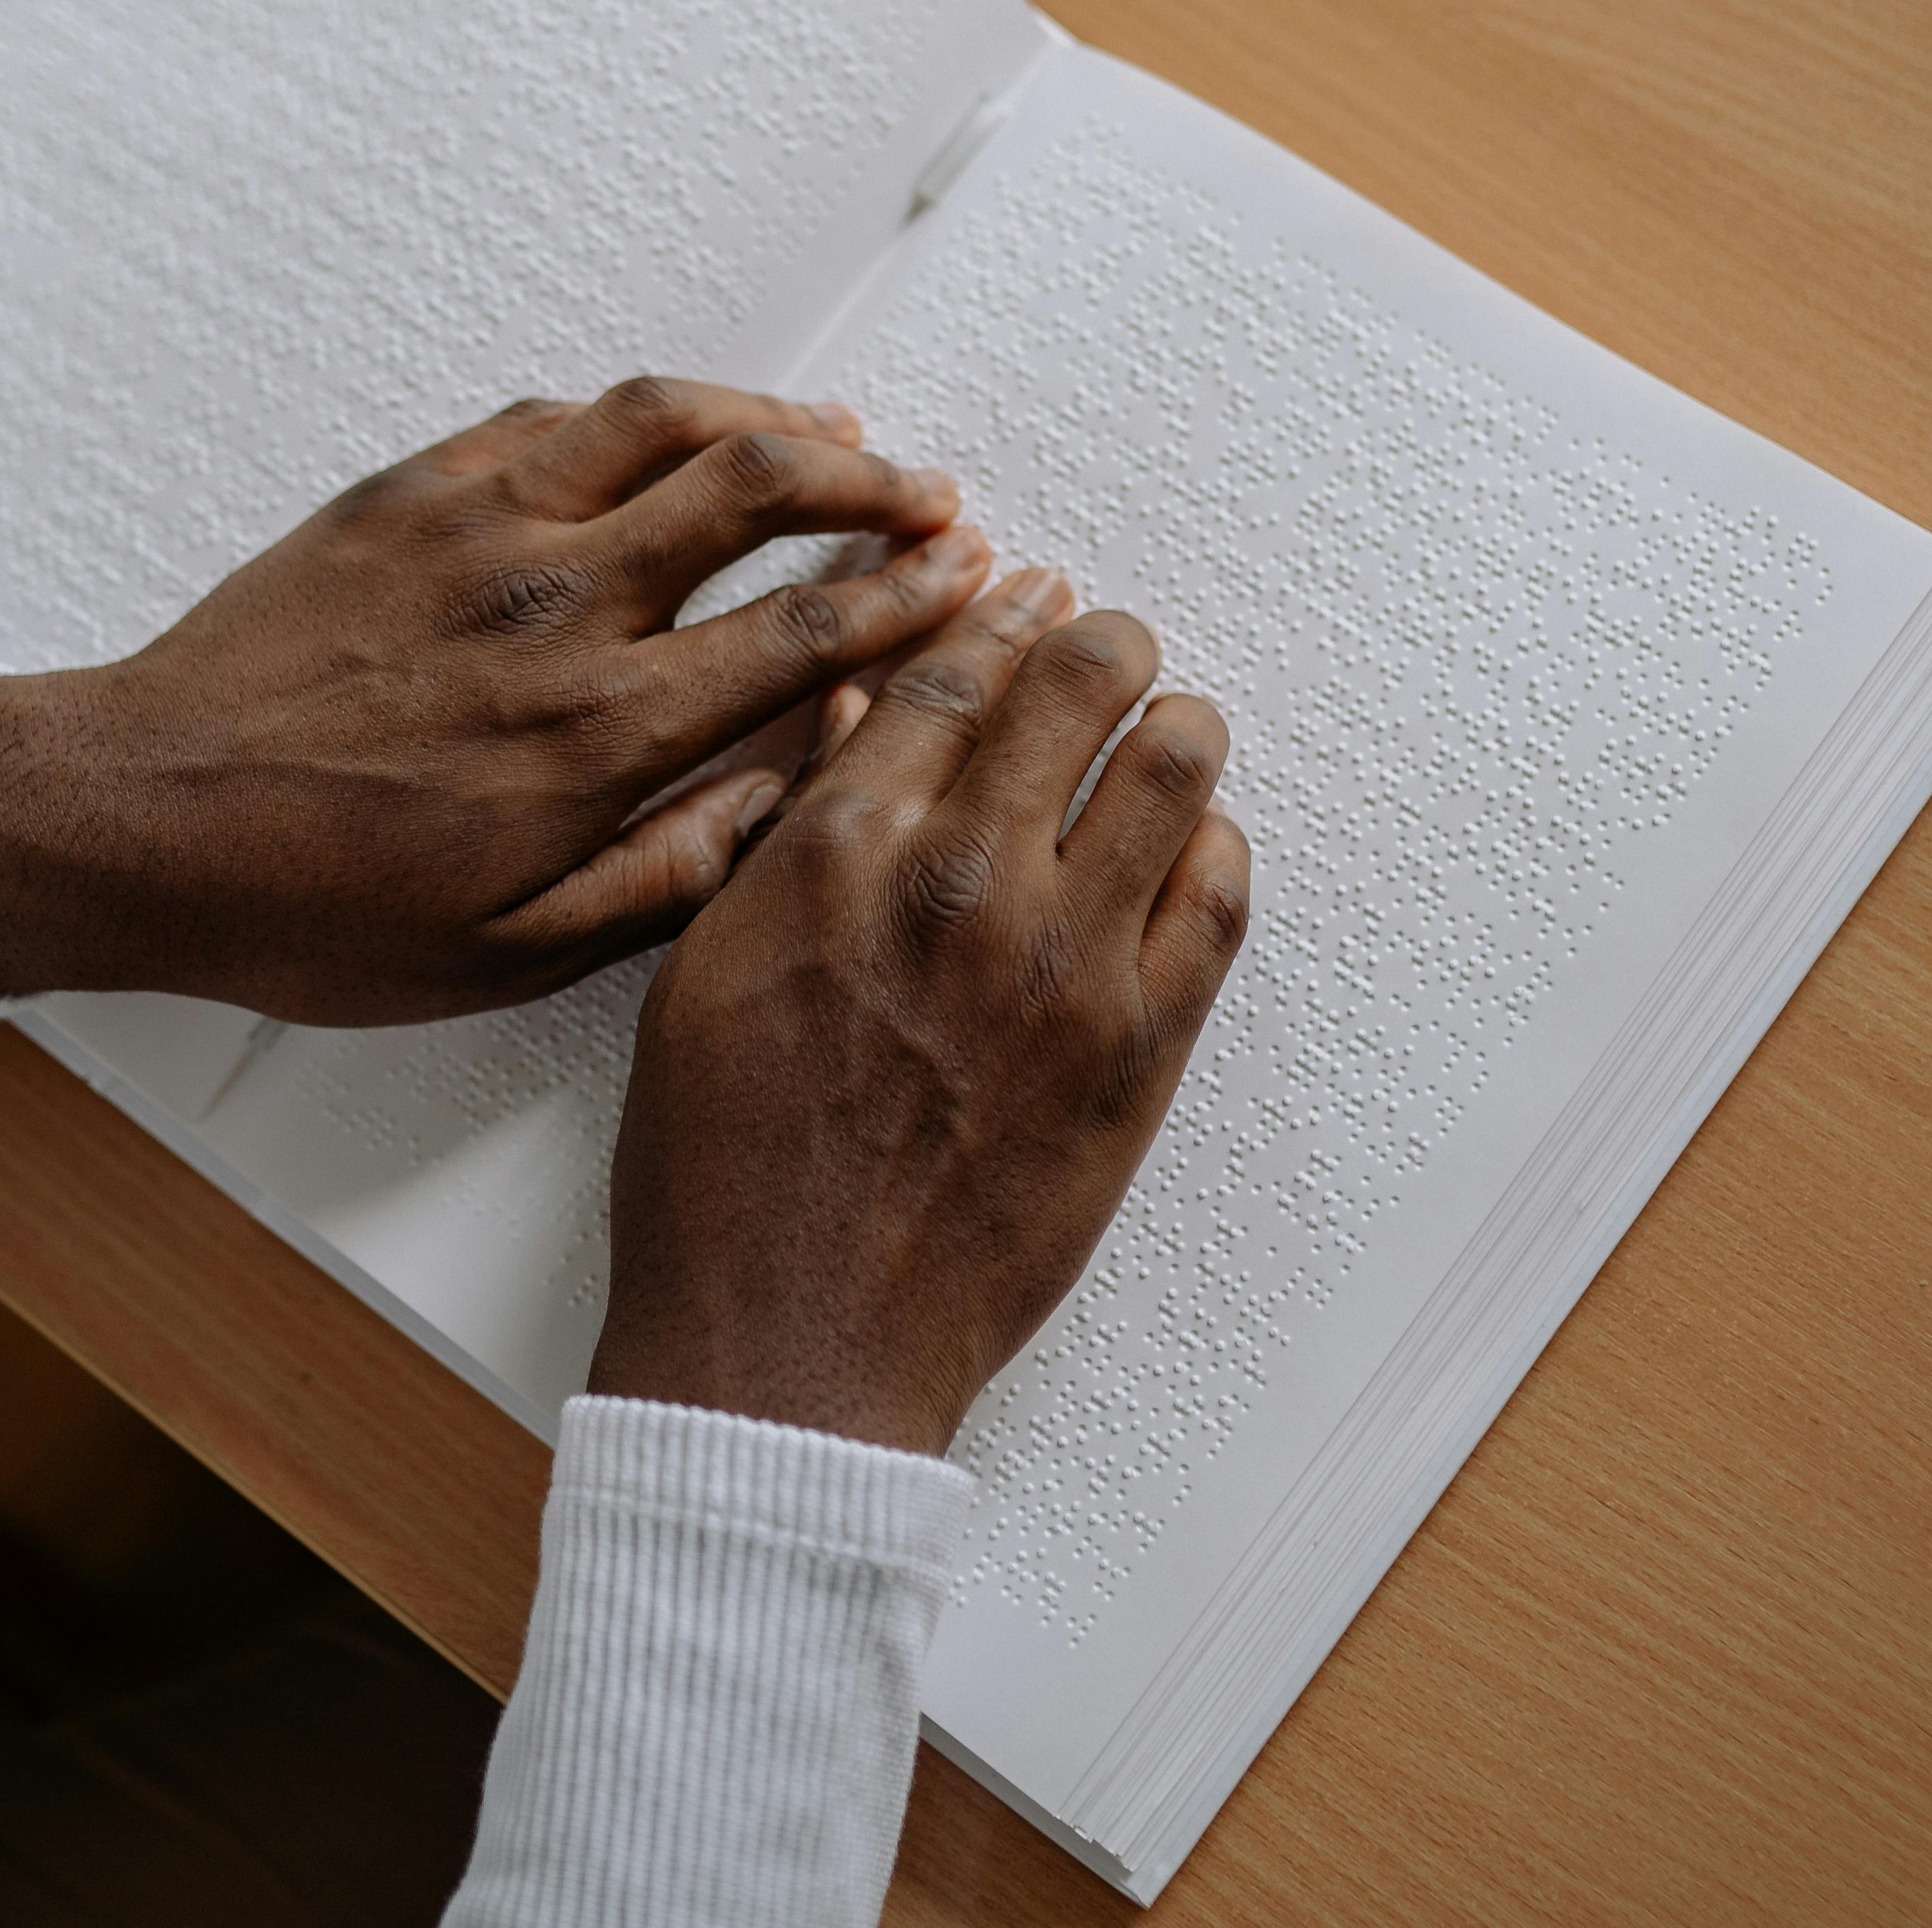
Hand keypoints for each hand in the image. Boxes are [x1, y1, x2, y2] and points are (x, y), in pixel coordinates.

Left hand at [0, 378, 995, 1024]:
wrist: (137, 820)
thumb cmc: (310, 904)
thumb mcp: (508, 953)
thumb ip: (669, 875)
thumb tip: (786, 800)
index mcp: (594, 730)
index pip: (803, 630)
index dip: (910, 597)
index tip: (970, 581)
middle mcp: (552, 606)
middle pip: (759, 487)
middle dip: (874, 481)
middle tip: (933, 499)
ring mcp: (477, 528)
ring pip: (665, 420)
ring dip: (772, 415)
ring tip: (839, 430)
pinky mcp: (408, 491)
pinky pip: (556, 415)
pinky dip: (643, 411)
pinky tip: (678, 429)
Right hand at [585, 573, 1253, 1454]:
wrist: (791, 1339)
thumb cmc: (722, 1168)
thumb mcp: (709, 964)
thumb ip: (795, 828)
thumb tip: (862, 716)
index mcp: (837, 851)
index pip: (950, 672)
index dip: (995, 616)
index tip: (1023, 591)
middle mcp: (960, 883)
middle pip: (1077, 682)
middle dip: (1098, 646)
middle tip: (1106, 650)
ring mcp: (1066, 963)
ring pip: (1176, 765)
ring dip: (1172, 728)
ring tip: (1163, 733)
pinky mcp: (1142, 1047)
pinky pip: (1221, 894)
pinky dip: (1214, 848)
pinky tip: (1187, 851)